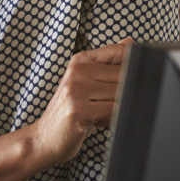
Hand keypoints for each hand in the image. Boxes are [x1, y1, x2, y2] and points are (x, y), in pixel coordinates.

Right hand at [31, 38, 133, 164]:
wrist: (46, 137)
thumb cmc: (71, 111)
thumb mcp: (87, 83)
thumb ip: (108, 63)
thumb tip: (131, 42)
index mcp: (80, 60)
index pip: (121, 52)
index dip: (133, 68)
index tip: (126, 83)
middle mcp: (77, 71)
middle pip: (126, 75)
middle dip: (125, 93)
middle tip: (108, 104)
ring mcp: (76, 90)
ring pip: (122, 94)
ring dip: (118, 108)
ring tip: (100, 114)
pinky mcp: (78, 109)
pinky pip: (114, 110)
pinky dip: (112, 119)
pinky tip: (97, 121)